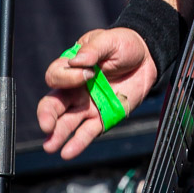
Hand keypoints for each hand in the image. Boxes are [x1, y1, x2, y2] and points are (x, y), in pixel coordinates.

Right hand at [37, 27, 157, 159]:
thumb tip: (77, 61)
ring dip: (57, 134)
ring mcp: (87, 106)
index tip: (87, 73)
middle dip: (47, 114)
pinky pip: (86, 132)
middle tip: (47, 124)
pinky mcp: (101, 118)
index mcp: (72, 68)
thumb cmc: (123, 45)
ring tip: (50, 146)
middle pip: (53, 103)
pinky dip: (77, 143)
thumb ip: (93, 49)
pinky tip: (67, 152)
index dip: (68, 77)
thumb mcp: (109, 40)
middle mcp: (75, 89)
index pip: (56, 76)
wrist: (146, 58)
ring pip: (66, 122)